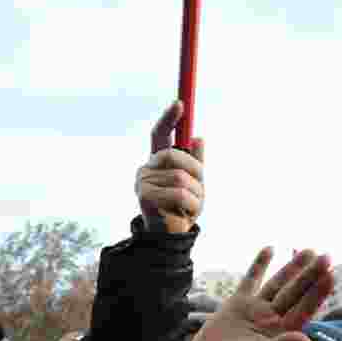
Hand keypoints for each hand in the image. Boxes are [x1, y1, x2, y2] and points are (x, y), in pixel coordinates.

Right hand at [135, 101, 204, 232]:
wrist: (171, 236)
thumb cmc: (183, 208)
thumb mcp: (194, 184)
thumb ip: (196, 163)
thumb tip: (198, 138)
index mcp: (157, 162)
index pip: (159, 135)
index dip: (169, 119)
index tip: (180, 104)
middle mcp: (146, 169)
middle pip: (175, 156)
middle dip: (195, 172)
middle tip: (199, 189)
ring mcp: (143, 182)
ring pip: (181, 178)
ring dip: (196, 194)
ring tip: (192, 206)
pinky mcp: (145, 197)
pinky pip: (180, 195)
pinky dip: (192, 205)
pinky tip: (187, 214)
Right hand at [155, 248, 334, 340]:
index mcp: (281, 332)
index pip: (304, 308)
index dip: (318, 292)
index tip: (331, 274)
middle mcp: (273, 319)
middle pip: (296, 292)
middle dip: (311, 275)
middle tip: (327, 257)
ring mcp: (256, 309)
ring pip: (279, 284)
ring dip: (293, 268)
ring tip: (310, 251)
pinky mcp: (237, 303)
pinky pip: (251, 279)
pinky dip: (260, 264)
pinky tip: (270, 248)